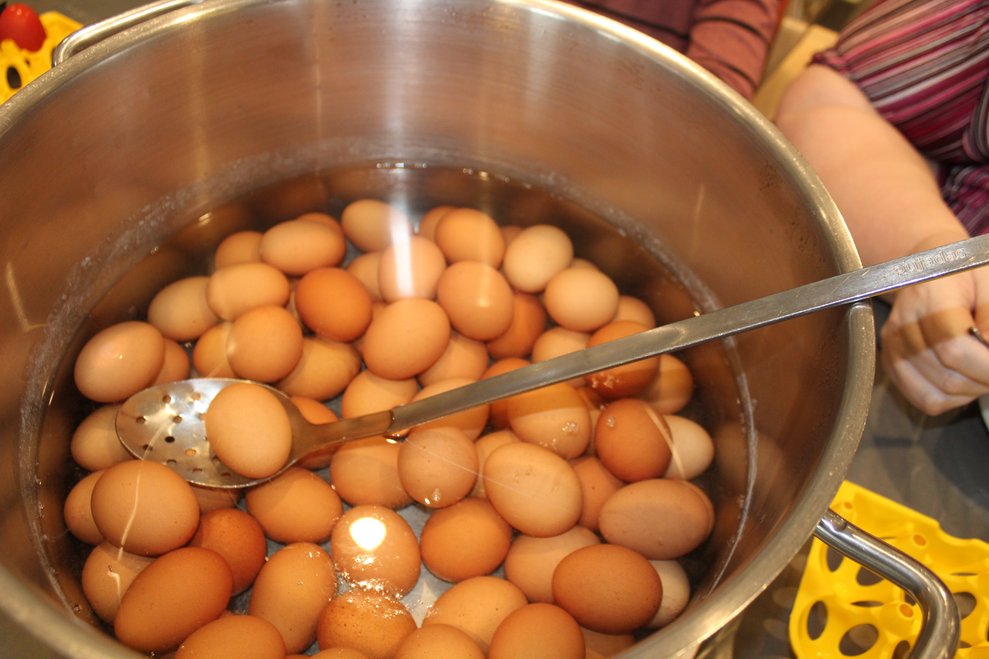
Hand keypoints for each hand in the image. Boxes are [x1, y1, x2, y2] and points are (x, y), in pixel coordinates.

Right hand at [880, 267, 988, 414]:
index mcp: (929, 295)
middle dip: (985, 378)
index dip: (987, 366)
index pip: (954, 348)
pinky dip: (954, 397)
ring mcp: (894, 346)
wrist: (933, 268)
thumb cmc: (968, 273)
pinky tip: (965, 376)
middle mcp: (903, 323)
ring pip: (940, 392)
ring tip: (983, 367)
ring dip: (973, 388)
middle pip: (949, 376)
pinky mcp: (892, 363)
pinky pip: (926, 399)